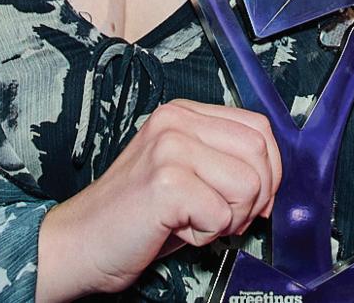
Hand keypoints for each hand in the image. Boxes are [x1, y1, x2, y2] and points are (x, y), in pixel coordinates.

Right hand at [35, 98, 281, 301]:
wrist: (82, 240)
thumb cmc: (136, 215)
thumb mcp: (184, 172)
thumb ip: (221, 160)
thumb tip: (271, 177)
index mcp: (182, 113)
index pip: (258, 127)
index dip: (268, 170)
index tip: (252, 200)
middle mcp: (175, 121)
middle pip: (259, 153)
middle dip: (254, 198)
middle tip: (221, 217)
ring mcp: (169, 148)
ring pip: (248, 185)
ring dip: (230, 218)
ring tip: (194, 220)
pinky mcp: (166, 182)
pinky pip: (222, 215)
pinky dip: (207, 234)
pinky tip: (177, 228)